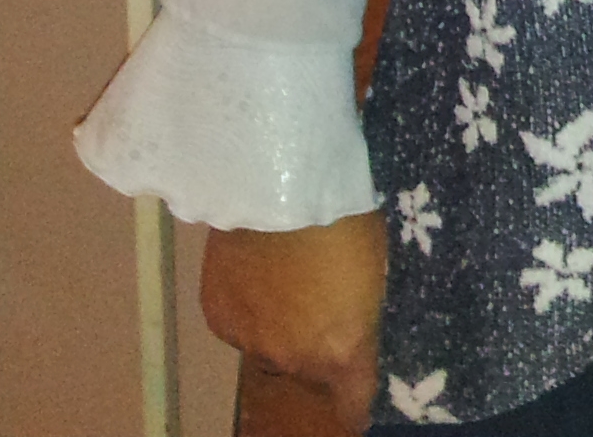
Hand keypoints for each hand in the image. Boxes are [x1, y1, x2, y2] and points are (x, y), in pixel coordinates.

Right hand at [201, 214, 384, 427]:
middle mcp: (294, 360)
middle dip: (319, 350)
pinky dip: (250, 310)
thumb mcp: (375, 271)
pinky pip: (239, 327)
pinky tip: (258, 274)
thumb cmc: (345, 220)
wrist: (279, 189)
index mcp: (343, 351)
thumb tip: (353, 334)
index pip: (354, 403)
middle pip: (309, 373)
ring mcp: (251, 342)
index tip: (360, 400)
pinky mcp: (218, 319)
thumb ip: (360, 317)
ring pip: (270, 350)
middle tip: (324, 307)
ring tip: (289, 283)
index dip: (358, 404)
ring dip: (281, 329)